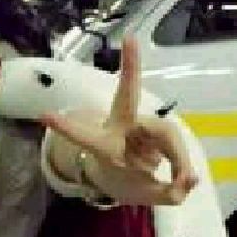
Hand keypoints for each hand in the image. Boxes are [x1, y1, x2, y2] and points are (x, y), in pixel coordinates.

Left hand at [42, 38, 198, 206]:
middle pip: (127, 98)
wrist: (125, 177)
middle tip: (130, 41)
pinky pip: (174, 143)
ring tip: (178, 182)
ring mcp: (139, 124)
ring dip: (176, 159)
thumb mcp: (142, 195)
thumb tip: (192, 178)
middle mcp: (119, 128)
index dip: (67, 128)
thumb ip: (167, 193)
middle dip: (130, 69)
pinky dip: (181, 163)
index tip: (44, 115)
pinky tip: (185, 179)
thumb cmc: (125, 181)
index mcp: (104, 146)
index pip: (85, 137)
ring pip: (164, 132)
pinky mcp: (155, 127)